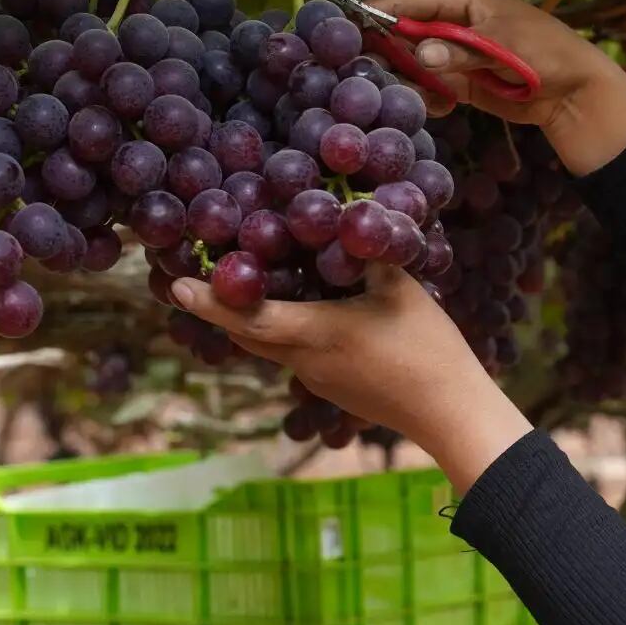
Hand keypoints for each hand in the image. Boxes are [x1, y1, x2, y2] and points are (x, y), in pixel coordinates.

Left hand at [168, 267, 531, 491]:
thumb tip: (347, 212)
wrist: (448, 412)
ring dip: (250, 324)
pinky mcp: (335, 391)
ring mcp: (317, 381)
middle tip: (190, 285)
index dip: (210, 300)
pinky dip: (283, 336)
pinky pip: (296, 359)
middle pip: (246, 336)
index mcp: (315, 333)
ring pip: (270, 349)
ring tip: (242, 293)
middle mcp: (305, 361)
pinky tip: (301, 318)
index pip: (247, 316)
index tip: (177, 284)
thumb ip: (368, 251)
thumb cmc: (427, 348)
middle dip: (217, 311)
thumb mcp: (401, 289)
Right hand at [363, 0, 625, 175]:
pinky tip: (439, 107)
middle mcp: (453, 20)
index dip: (379, 11)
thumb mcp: (503, 48)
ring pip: (414, 62)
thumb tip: (421, 53)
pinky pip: (431, 86)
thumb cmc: (546, 55)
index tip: (346, 26)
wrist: (576, 94)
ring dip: (408, 79)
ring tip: (404, 94)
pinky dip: (429, 97)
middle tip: (366, 73)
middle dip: (389, 52)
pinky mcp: (462, 80)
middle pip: (404, 32)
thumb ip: (461, 51)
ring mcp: (456, 52)